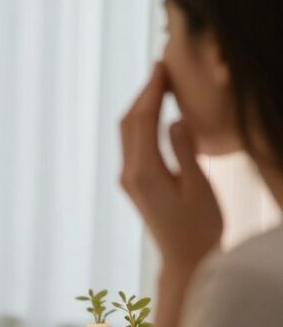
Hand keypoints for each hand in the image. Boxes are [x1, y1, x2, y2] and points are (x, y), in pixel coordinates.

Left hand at [120, 62, 222, 273]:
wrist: (185, 260)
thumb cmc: (199, 227)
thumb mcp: (198, 187)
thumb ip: (185, 151)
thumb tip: (174, 120)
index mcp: (144, 172)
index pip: (143, 121)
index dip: (152, 90)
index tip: (163, 66)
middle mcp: (129, 174)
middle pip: (129, 123)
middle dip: (144, 93)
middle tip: (162, 66)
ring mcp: (129, 179)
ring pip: (128, 133)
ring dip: (141, 106)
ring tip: (160, 82)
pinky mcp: (135, 183)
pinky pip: (133, 144)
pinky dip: (142, 122)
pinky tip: (157, 112)